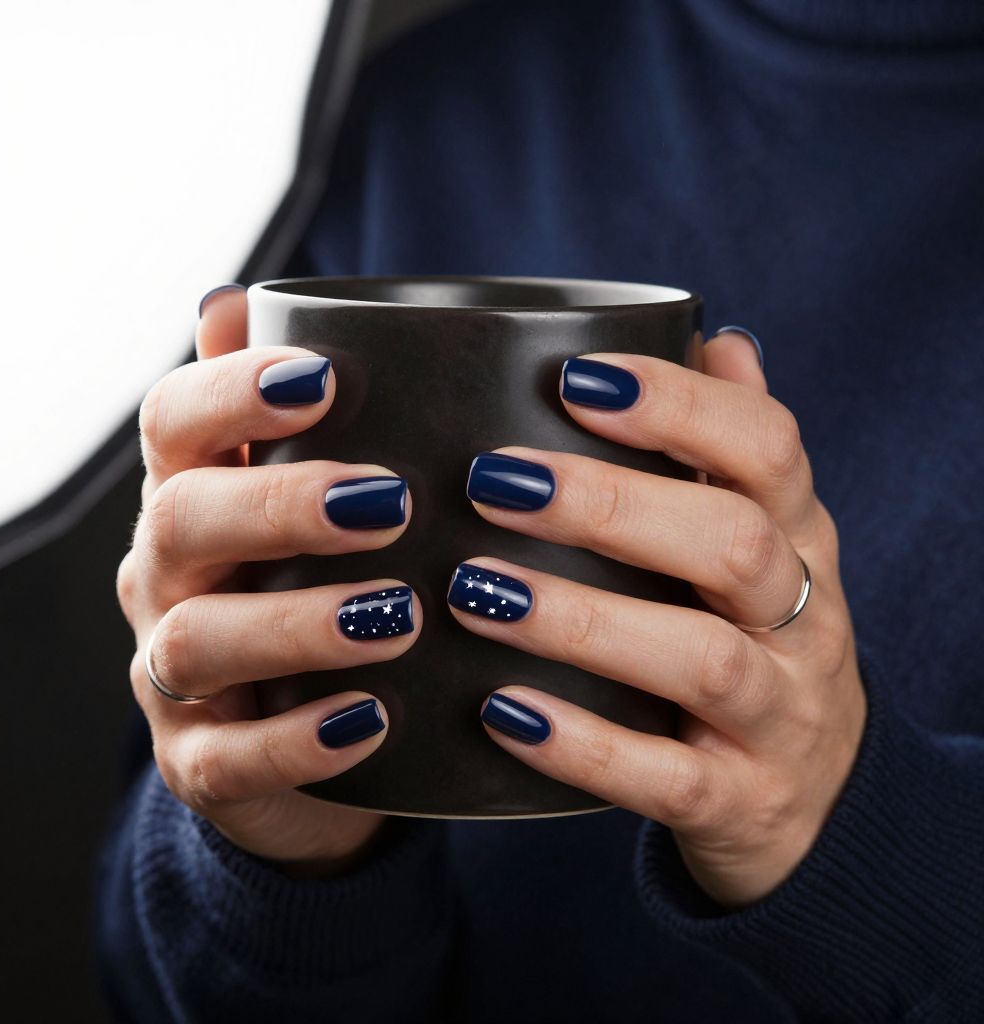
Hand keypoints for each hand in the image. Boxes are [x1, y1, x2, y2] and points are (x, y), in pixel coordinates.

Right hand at [117, 285, 420, 874]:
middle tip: (390, 502)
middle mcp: (168, 576)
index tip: (326, 380)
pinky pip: (229, 758)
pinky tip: (374, 719)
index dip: (234, 394)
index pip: (175, 423)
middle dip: (282, 505)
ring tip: (402, 615)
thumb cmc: (321, 586)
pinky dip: (299, 741)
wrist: (310, 736)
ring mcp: (173, 675)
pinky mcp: (199, 763)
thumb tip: (236, 300)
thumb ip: (292, 415)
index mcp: (195, 495)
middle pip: (183, 520)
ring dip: (301, 622)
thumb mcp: (311, 500)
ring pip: (200, 640)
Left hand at [452, 331, 866, 905]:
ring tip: (474, 591)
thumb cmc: (758, 640)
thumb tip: (719, 337)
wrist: (820, 799)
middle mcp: (803, 618)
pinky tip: (502, 711)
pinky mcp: (739, 802)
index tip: (573, 378)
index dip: (678, 405)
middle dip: (610, 505)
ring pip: (700, 658)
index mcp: (800, 538)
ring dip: (580, 620)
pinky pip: (668, 778)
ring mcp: (779, 716)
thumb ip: (735, 448)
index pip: (767, 446)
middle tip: (492, 481)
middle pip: (732, 542)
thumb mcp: (767, 543)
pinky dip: (582, 743)